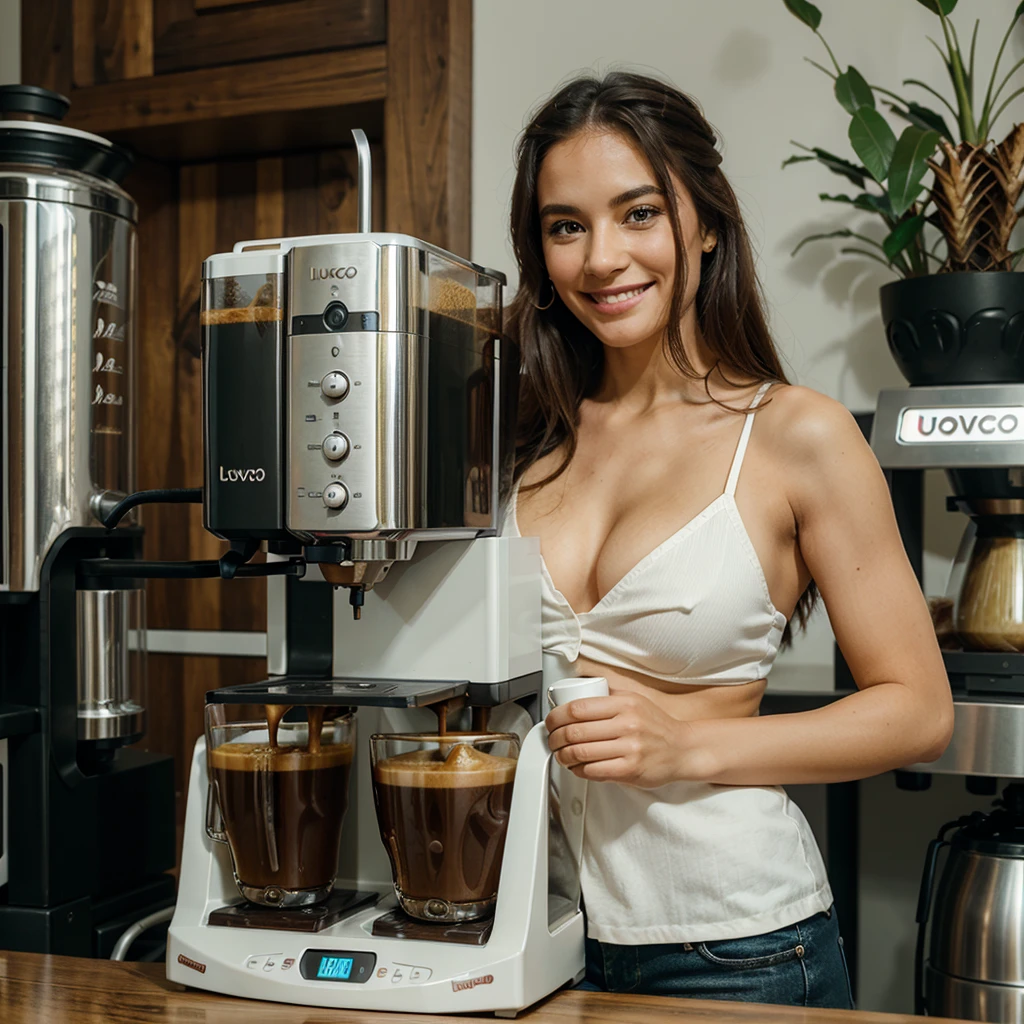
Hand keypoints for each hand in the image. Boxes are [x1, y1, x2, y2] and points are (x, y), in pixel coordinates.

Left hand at [544, 692, 717, 786]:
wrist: (682, 749)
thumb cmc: (656, 725)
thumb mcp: (634, 700)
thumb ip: (608, 695)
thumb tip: (577, 692)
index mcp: (624, 704)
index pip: (578, 708)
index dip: (557, 716)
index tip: (551, 721)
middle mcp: (627, 724)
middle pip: (575, 731)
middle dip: (555, 738)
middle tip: (551, 740)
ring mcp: (629, 748)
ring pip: (581, 753)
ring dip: (563, 756)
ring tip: (560, 755)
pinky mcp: (630, 770)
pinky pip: (593, 771)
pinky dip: (578, 770)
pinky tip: (577, 767)